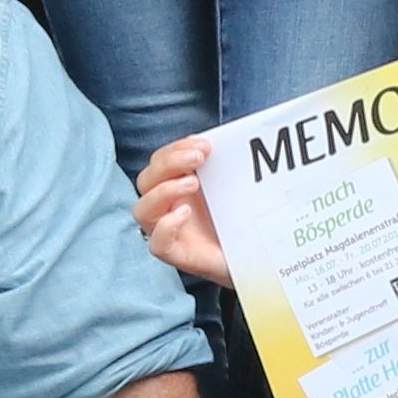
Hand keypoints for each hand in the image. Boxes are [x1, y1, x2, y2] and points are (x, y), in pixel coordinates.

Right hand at [131, 137, 232, 288]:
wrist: (255, 254)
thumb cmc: (239, 218)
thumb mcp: (231, 186)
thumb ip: (221, 165)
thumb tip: (220, 142)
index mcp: (174, 185)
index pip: (159, 161)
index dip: (175, 149)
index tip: (203, 144)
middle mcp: (165, 207)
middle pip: (146, 180)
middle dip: (170, 162)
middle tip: (199, 157)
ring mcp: (168, 231)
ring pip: (142, 210)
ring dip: (163, 190)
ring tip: (193, 183)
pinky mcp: (176, 254)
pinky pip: (156, 244)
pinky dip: (166, 227)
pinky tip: (184, 214)